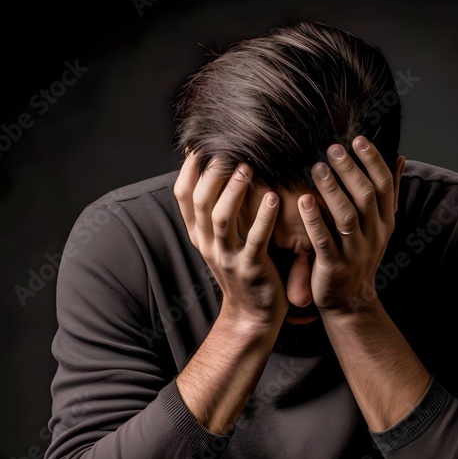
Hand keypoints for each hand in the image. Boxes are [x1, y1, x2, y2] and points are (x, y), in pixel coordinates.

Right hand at [173, 152, 287, 328]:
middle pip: (200, 202)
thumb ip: (217, 210)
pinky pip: (255, 240)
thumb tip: (216, 168)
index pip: (183, 195)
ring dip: (234, 190)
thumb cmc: (242, 267)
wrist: (253, 315)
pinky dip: (264, 219)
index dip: (190, 168)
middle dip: (213, 173)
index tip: (203, 143)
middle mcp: (207, 244)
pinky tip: (274, 198)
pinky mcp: (251, 269)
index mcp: (198, 234)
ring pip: (222, 219)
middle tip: (229, 148)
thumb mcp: (221, 240)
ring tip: (248, 167)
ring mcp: (227, 258)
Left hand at [297, 136, 404, 315]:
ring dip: (332, 190)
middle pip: (365, 196)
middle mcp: (375, 235)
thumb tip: (401, 157)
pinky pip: (324, 241)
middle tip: (332, 148)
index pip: (385, 185)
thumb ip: (389, 192)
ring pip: (346, 216)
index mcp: (385, 222)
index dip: (373, 161)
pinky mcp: (334, 267)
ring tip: (316, 167)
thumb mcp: (379, 225)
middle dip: (349, 170)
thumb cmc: (360, 254)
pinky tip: (303, 200)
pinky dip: (314, 220)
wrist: (350, 301)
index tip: (358, 139)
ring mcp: (356, 252)